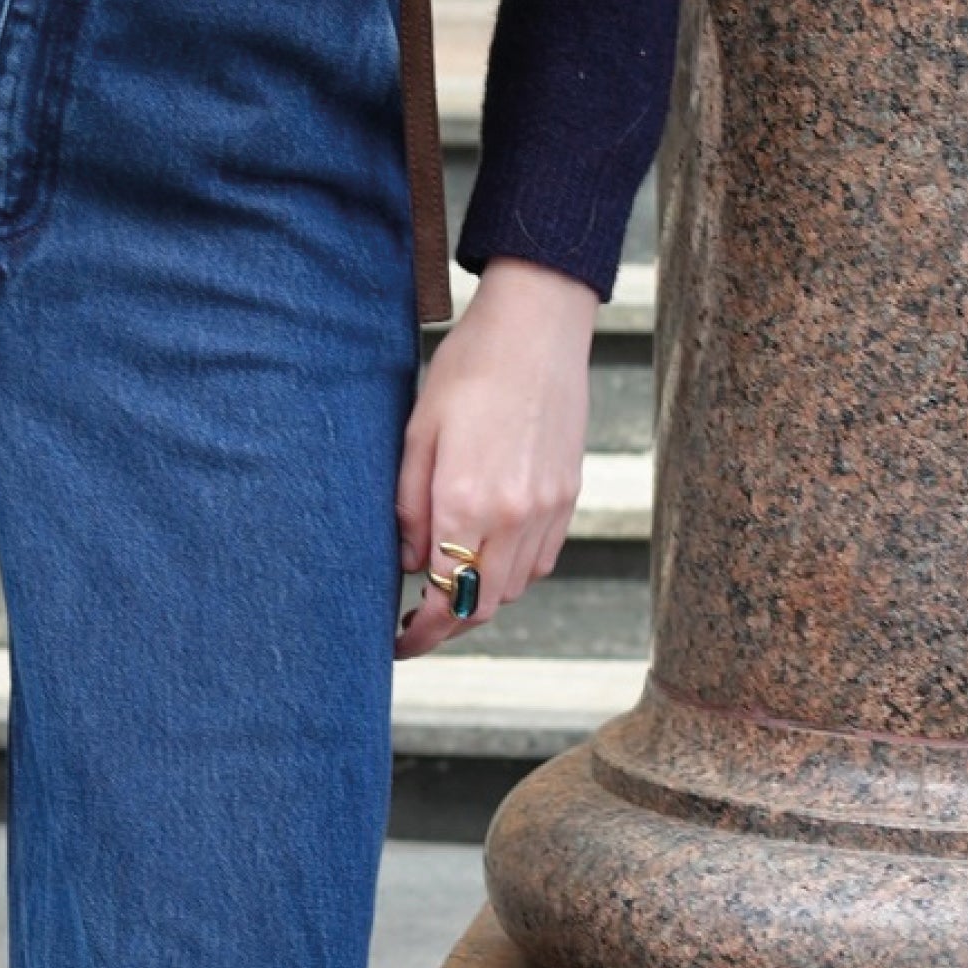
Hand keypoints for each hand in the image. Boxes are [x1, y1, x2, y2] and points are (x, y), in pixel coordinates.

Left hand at [392, 255, 597, 659]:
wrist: (537, 326)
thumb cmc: (469, 367)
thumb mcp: (419, 429)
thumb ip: (410, 504)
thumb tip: (411, 563)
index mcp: (465, 499)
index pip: (442, 596)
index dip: (419, 632)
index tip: (398, 642)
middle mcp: (513, 515)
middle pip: (481, 605)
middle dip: (447, 625)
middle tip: (416, 622)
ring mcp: (548, 508)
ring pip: (514, 588)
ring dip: (480, 599)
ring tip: (448, 584)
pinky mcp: (569, 495)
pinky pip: (542, 560)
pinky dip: (513, 571)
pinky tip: (489, 551)